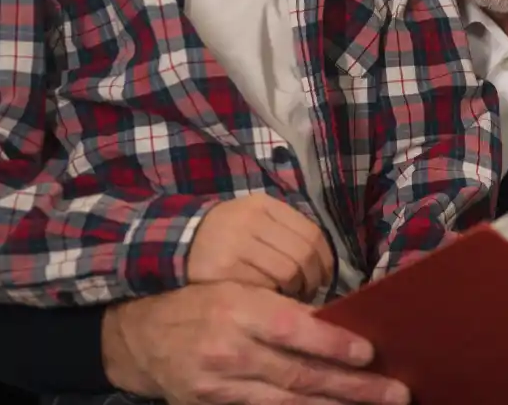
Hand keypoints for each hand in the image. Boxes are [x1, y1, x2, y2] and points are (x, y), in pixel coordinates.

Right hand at [103, 282, 407, 404]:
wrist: (139, 336)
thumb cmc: (203, 303)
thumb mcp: (239, 289)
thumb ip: (283, 308)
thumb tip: (343, 322)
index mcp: (238, 307)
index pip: (293, 329)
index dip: (333, 343)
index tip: (370, 353)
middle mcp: (228, 349)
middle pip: (299, 375)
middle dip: (353, 387)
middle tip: (396, 392)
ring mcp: (218, 386)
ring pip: (286, 402)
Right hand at [187, 194, 334, 298]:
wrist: (180, 240)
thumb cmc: (230, 232)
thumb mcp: (257, 218)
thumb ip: (287, 231)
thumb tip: (325, 263)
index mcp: (264, 205)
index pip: (311, 233)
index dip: (325, 259)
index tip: (326, 276)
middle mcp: (251, 221)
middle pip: (302, 254)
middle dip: (313, 278)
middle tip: (311, 291)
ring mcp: (236, 245)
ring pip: (286, 272)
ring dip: (296, 289)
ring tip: (292, 296)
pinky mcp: (223, 271)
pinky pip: (262, 287)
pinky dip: (273, 296)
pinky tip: (271, 300)